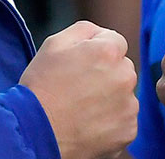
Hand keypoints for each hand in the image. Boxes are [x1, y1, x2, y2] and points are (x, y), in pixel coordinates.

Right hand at [20, 21, 137, 158]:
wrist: (35, 134)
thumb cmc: (41, 88)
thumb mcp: (53, 45)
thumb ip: (84, 30)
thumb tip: (100, 33)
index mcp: (108, 52)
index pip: (115, 42)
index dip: (96, 52)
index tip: (81, 66)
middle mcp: (125, 76)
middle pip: (122, 68)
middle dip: (107, 74)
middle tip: (80, 89)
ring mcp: (129, 106)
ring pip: (124, 95)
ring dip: (110, 99)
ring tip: (82, 109)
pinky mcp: (128, 131)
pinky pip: (124, 120)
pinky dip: (111, 123)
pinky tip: (89, 124)